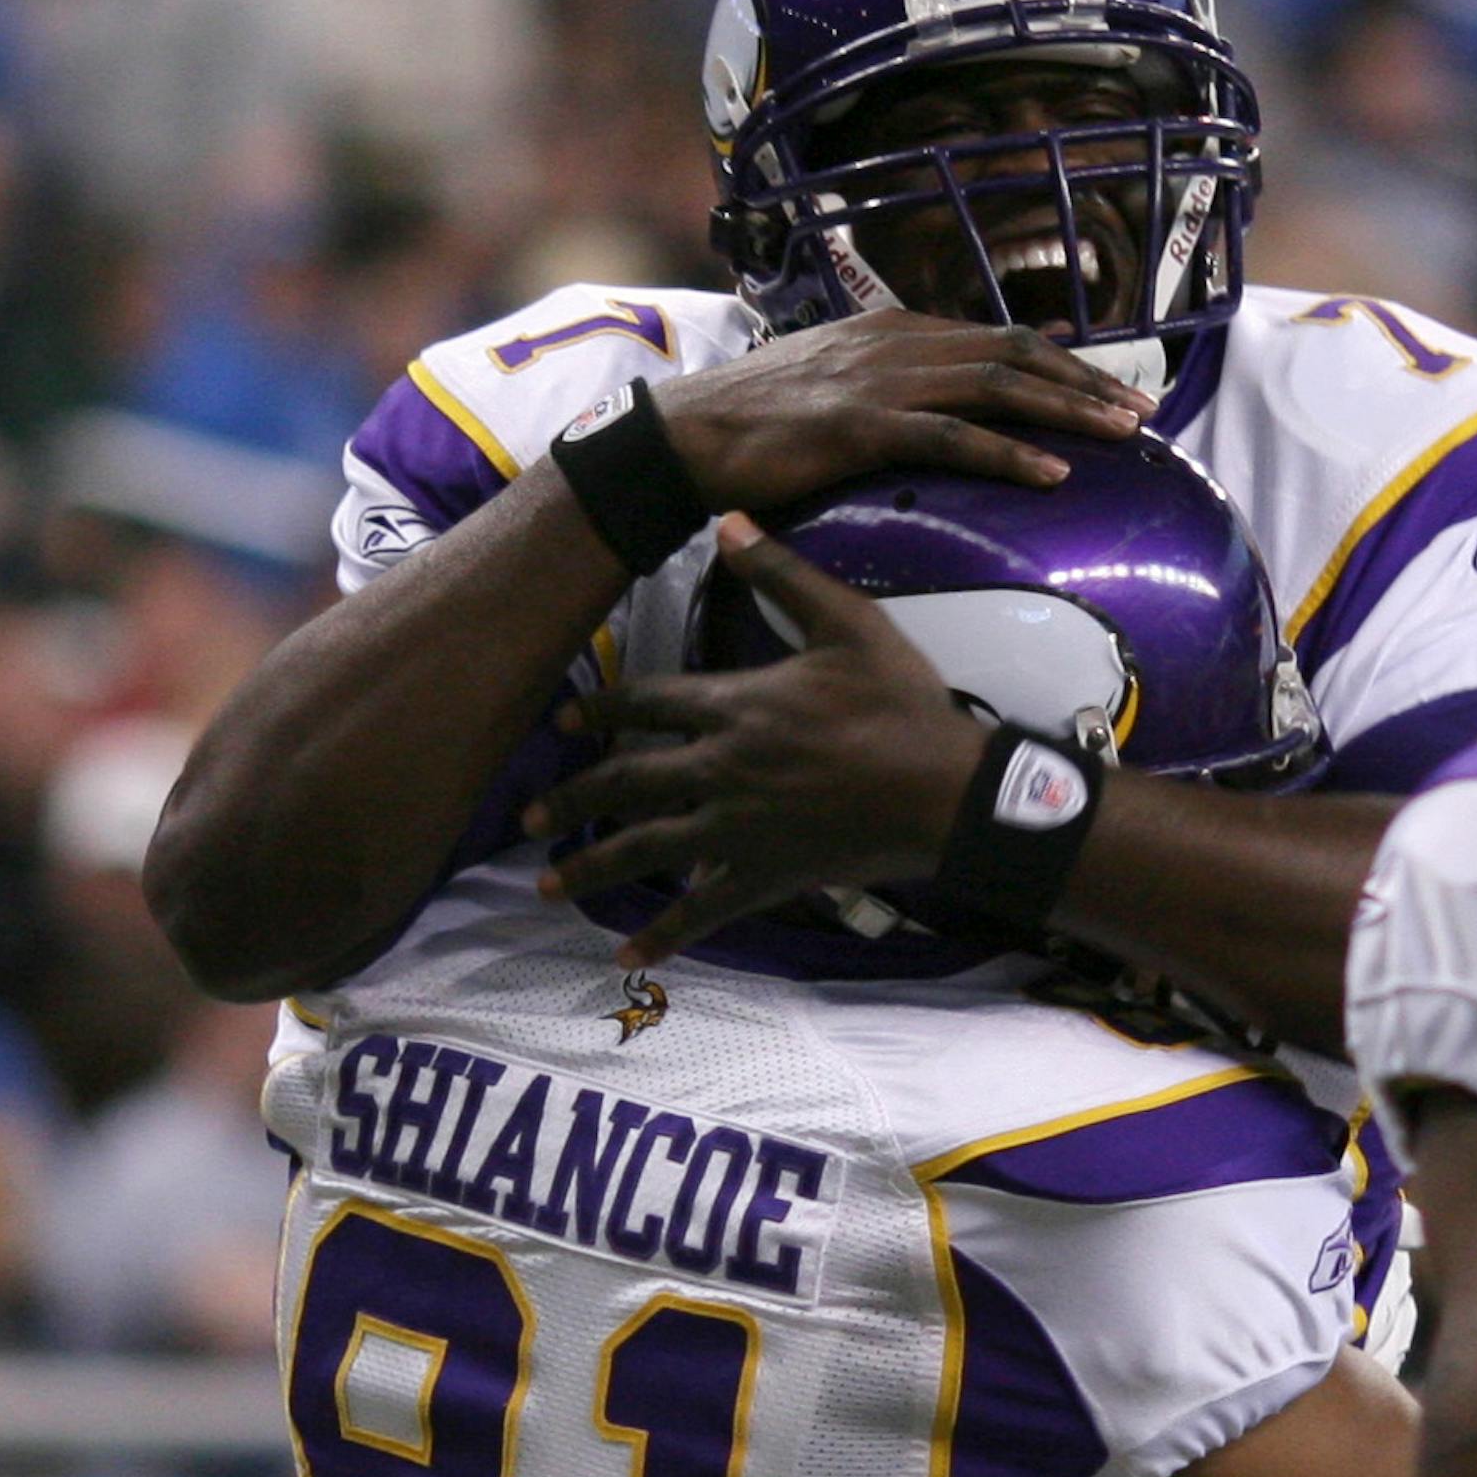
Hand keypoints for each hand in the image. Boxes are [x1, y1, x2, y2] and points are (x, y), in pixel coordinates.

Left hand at [525, 518, 989, 959]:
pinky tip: (627, 957)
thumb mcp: (849, 623)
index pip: (645, 703)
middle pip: (625, 783)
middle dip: (572, 797)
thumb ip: (781, 573)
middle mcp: (719, 768)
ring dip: (591, 868)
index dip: (599, 709)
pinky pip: (702, 911)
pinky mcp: (764, 875)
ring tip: (547, 884)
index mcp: (735, 705)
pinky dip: (664, 935)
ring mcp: (737, 829)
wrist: (946, 791)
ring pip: (645, 850)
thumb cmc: (904, 705)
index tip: (562, 719)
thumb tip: (727, 519)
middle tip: (530, 814)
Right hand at [653, 313, 1152, 509]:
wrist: (685, 436)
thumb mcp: (829, 390)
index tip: (1108, 389)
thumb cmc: (751, 426)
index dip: (1060, 363)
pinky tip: (1053, 474)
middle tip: (1141, 412)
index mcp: (892, 333)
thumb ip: (883, 393)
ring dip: (1068, 409)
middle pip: (1014, 353)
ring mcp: (880, 381)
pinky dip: (1009, 452)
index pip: (996, 339)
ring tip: (1122, 435)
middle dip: (1085, 382)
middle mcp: (895, 344)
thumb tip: (925, 418)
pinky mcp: (861, 426)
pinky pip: (952, 437)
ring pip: (997, 386)